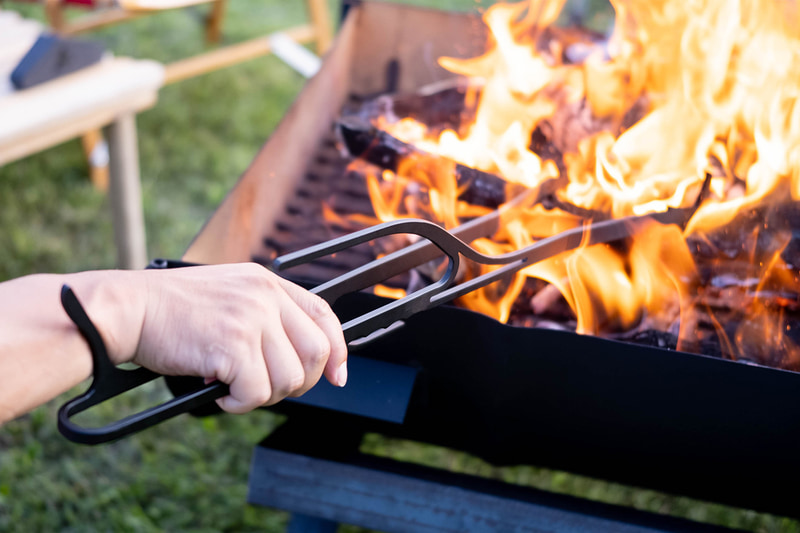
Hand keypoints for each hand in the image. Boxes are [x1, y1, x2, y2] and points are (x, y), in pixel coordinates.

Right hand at [127, 263, 347, 412]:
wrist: (129, 309)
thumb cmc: (172, 310)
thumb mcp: (230, 295)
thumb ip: (265, 317)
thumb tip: (295, 361)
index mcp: (267, 283)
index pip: (324, 315)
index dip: (338, 350)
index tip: (338, 376)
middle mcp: (265, 296)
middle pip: (316, 353)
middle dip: (299, 383)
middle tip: (266, 388)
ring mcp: (251, 319)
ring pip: (289, 379)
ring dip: (264, 395)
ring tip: (234, 389)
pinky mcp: (233, 345)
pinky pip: (257, 393)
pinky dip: (239, 404)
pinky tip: (219, 394)